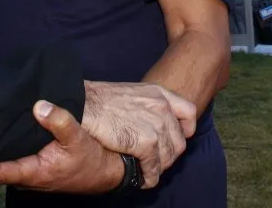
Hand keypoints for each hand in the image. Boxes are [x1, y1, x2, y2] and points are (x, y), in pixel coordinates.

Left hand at [0, 100, 123, 193]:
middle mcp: (26, 175)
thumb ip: (60, 121)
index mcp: (32, 172)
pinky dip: (1, 148)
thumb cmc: (92, 159)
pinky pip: (12, 157)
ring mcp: (30, 171)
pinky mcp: (35, 165)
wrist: (107, 171)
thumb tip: (40, 105)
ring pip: (2, 162)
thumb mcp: (78, 139)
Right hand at [80, 81, 195, 188]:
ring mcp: (155, 125)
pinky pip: (154, 168)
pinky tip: (141, 179)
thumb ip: (146, 106)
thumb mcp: (131, 93)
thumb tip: (150, 123)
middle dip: (169, 155)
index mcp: (159, 93)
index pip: (189, 113)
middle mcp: (162, 108)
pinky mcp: (145, 143)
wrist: (82, 104)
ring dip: (158, 168)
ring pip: (168, 158)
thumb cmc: (99, 99)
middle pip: (179, 141)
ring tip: (147, 171)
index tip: (174, 138)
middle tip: (155, 161)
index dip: (184, 130)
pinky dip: (148, 177)